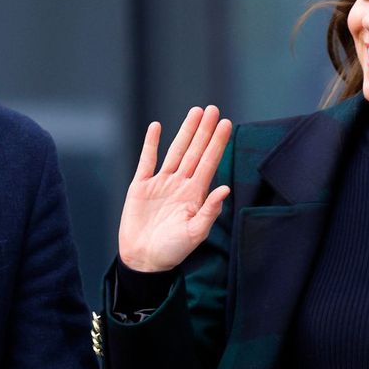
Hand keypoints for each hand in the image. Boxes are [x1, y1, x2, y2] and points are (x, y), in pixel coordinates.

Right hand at [118, 106, 231, 272]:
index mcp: (195, 194)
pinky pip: (147, 160)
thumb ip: (210, 211)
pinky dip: (151, 144)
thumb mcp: (195, 233)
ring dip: (185, 132)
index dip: (217, 143)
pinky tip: (157, 128)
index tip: (226, 124)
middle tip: (213, 109)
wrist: (143, 259)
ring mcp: (161, 183)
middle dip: (204, 130)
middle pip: (195, 151)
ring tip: (195, 112)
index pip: (209, 162)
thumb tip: (225, 189)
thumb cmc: (172, 251)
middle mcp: (180, 184)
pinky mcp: (141, 186)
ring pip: (175, 151)